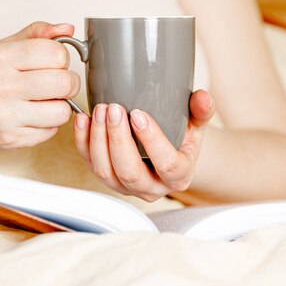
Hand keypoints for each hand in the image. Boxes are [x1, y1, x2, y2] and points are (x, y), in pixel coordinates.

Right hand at [0, 22, 80, 153]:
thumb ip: (35, 35)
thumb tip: (68, 28)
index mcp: (0, 57)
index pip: (57, 53)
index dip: (62, 58)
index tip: (54, 63)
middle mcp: (1, 86)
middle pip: (65, 83)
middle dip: (69, 83)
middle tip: (58, 84)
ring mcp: (5, 115)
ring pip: (62, 111)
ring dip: (60, 107)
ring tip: (46, 102)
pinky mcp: (10, 139)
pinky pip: (50, 132)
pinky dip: (47, 124)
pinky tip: (32, 117)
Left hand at [73, 90, 214, 200]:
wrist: (166, 153)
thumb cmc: (181, 139)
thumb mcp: (196, 126)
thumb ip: (201, 112)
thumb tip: (203, 97)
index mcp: (178, 176)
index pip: (167, 165)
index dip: (152, 141)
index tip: (138, 114)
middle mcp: (151, 187)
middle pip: (130, 172)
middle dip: (118, 139)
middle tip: (114, 109)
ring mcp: (125, 186)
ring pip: (105, 171)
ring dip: (98, 139)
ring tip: (99, 110)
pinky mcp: (106, 178)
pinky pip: (89, 164)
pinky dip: (82, 141)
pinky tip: (83, 118)